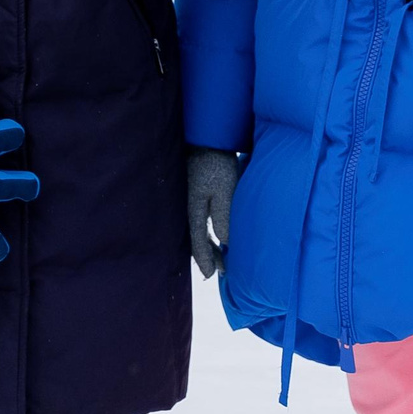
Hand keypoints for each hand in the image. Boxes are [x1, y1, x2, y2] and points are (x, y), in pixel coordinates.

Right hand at [185, 147, 239, 278]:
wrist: (203, 139)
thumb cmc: (215, 165)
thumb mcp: (225, 192)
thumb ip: (224, 218)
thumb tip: (226, 243)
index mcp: (192, 211)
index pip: (198, 242)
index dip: (206, 259)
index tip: (214, 274)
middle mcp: (186, 209)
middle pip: (195, 239)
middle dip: (208, 255)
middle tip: (222, 269)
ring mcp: (186, 202)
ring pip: (195, 230)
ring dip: (207, 244)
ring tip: (221, 255)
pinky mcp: (190, 194)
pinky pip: (197, 220)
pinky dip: (205, 231)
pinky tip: (214, 233)